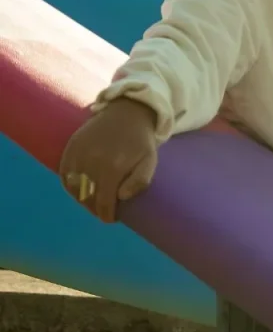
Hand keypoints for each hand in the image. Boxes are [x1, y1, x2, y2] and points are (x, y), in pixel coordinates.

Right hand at [58, 98, 159, 223]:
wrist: (127, 112)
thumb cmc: (141, 140)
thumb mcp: (150, 160)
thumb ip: (140, 181)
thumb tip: (121, 197)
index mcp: (113, 167)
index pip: (103, 202)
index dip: (106, 215)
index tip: (111, 219)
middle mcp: (92, 162)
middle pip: (87, 198)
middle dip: (94, 209)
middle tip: (103, 212)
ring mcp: (78, 154)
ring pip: (73, 188)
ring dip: (82, 199)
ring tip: (93, 202)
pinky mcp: (70, 148)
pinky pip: (64, 175)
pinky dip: (70, 186)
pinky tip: (80, 190)